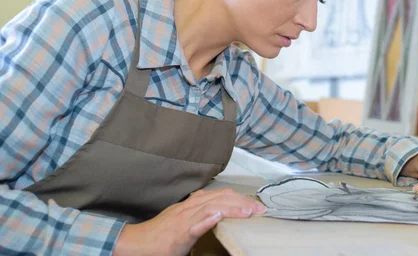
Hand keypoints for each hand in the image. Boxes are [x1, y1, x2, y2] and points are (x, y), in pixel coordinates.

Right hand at [113, 188, 265, 255]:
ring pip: (212, 207)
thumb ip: (201, 215)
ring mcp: (185, 218)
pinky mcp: (180, 232)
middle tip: (260, 209)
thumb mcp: (184, 221)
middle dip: (242, 201)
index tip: (255, 204)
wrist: (138, 242)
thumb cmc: (161, 234)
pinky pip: (195, 224)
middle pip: (221, 197)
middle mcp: (190, 207)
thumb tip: (219, 215)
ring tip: (249, 212)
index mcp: (193, 203)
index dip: (239, 197)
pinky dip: (208, 219)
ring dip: (232, 208)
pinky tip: (219, 216)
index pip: (221, 195)